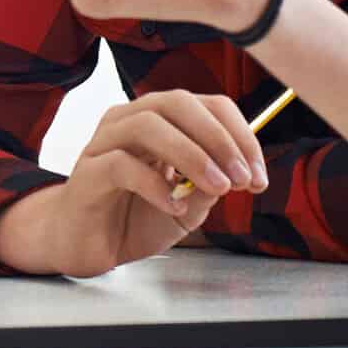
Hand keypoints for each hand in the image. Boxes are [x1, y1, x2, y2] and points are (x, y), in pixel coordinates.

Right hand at [0, 90, 266, 277]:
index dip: (239, 135)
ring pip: (148, 124)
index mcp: (159, 121)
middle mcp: (129, 120)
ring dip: (192, 154)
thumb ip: (210, 185)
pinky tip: (174, 207)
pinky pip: (122, 164)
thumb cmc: (136, 217)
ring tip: (218, 188)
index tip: (259, 175)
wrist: (88, 246)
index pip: (205, 105)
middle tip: (243, 178)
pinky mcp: (88, 172)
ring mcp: (104, 143)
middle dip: (219, 138)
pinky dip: (155, 184)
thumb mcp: (188, 206)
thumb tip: (241, 172)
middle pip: (176, 102)